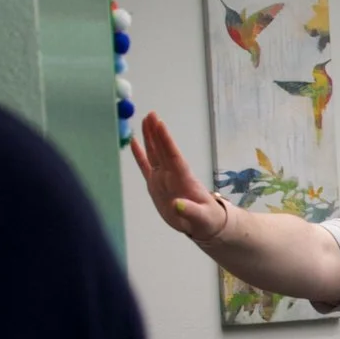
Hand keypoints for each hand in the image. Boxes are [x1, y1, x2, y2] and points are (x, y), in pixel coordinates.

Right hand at [130, 112, 230, 242]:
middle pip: (163, 151)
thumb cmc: (205, 220)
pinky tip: (134, 142)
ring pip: (155, 154)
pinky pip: (146, 167)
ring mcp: (163, 178)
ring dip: (150, 138)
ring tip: (145, 120)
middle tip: (150, 114)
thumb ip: (190, 212)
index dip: (166, 141)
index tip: (160, 124)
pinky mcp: (155, 185)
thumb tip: (177, 205)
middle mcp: (172, 175)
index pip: (173, 157)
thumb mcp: (201, 219)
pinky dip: (139, 155)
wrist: (202, 224)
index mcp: (183, 181)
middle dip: (156, 133)